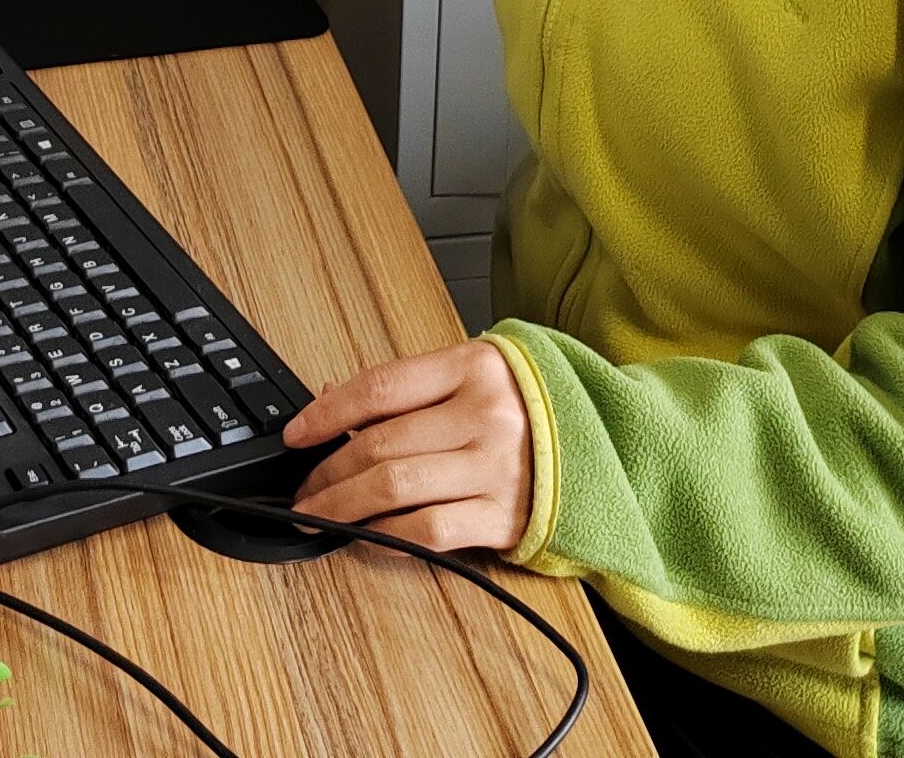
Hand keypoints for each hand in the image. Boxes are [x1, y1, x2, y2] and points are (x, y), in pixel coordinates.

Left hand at [283, 341, 533, 554]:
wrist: (605, 445)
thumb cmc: (528, 408)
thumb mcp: (475, 374)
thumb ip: (410, 387)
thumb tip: (332, 399)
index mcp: (474, 368)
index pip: (381, 387)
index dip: (328, 411)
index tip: (297, 433)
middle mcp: (486, 416)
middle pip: (381, 444)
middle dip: (328, 470)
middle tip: (303, 486)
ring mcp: (496, 469)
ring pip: (395, 488)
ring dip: (343, 506)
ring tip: (319, 513)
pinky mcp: (504, 517)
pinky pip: (428, 530)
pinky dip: (385, 535)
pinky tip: (365, 534)